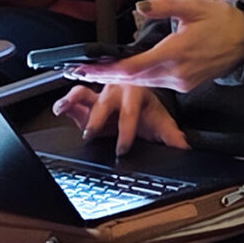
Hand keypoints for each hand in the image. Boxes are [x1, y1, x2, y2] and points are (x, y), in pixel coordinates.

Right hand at [53, 82, 188, 156]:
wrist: (136, 96)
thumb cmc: (146, 109)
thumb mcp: (160, 121)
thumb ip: (171, 135)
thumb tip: (183, 147)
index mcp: (136, 95)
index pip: (130, 115)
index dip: (126, 132)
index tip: (122, 149)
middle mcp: (115, 93)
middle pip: (104, 105)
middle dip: (96, 120)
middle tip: (90, 135)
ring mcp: (98, 95)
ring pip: (84, 93)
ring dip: (73, 101)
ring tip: (65, 109)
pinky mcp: (84, 101)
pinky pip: (72, 98)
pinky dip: (64, 102)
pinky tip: (60, 109)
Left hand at [78, 0, 243, 93]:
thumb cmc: (223, 21)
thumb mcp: (195, 6)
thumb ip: (165, 6)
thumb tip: (140, 7)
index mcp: (175, 52)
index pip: (131, 66)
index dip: (104, 70)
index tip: (83, 68)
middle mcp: (176, 72)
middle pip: (132, 79)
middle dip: (105, 76)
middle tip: (80, 71)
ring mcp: (181, 82)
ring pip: (143, 83)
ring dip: (120, 78)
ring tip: (99, 72)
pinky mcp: (186, 85)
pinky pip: (156, 84)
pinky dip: (138, 79)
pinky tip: (128, 72)